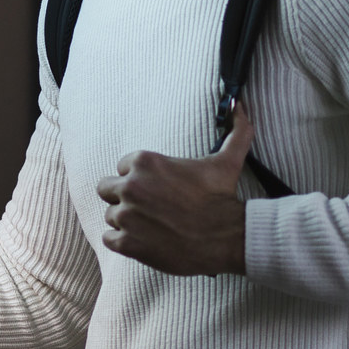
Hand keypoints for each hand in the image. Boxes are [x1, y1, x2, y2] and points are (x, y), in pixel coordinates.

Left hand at [95, 103, 252, 276]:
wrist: (226, 237)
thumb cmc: (222, 197)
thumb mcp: (227, 161)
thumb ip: (234, 130)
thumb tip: (241, 106)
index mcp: (145, 162)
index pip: (122, 166)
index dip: (139, 178)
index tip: (156, 188)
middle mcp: (131, 187)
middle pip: (107, 189)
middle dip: (124, 196)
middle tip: (147, 207)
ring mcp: (126, 217)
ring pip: (110, 215)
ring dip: (125, 221)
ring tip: (149, 225)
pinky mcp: (127, 243)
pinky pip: (108, 239)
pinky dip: (122, 241)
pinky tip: (142, 240)